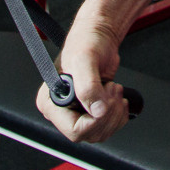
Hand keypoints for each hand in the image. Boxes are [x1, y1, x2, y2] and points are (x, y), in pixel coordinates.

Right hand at [35, 17, 133, 141]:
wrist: (98, 36)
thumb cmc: (86, 42)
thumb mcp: (85, 60)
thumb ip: (88, 86)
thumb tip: (97, 111)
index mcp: (51, 102)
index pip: (73, 130)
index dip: (95, 121)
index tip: (105, 101)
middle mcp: (62, 111)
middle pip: (89, 134)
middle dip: (108, 115)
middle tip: (112, 90)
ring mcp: (77, 112)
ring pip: (100, 133)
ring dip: (115, 114)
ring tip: (115, 89)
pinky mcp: (91, 111)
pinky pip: (107, 127)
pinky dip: (118, 116)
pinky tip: (118, 98)